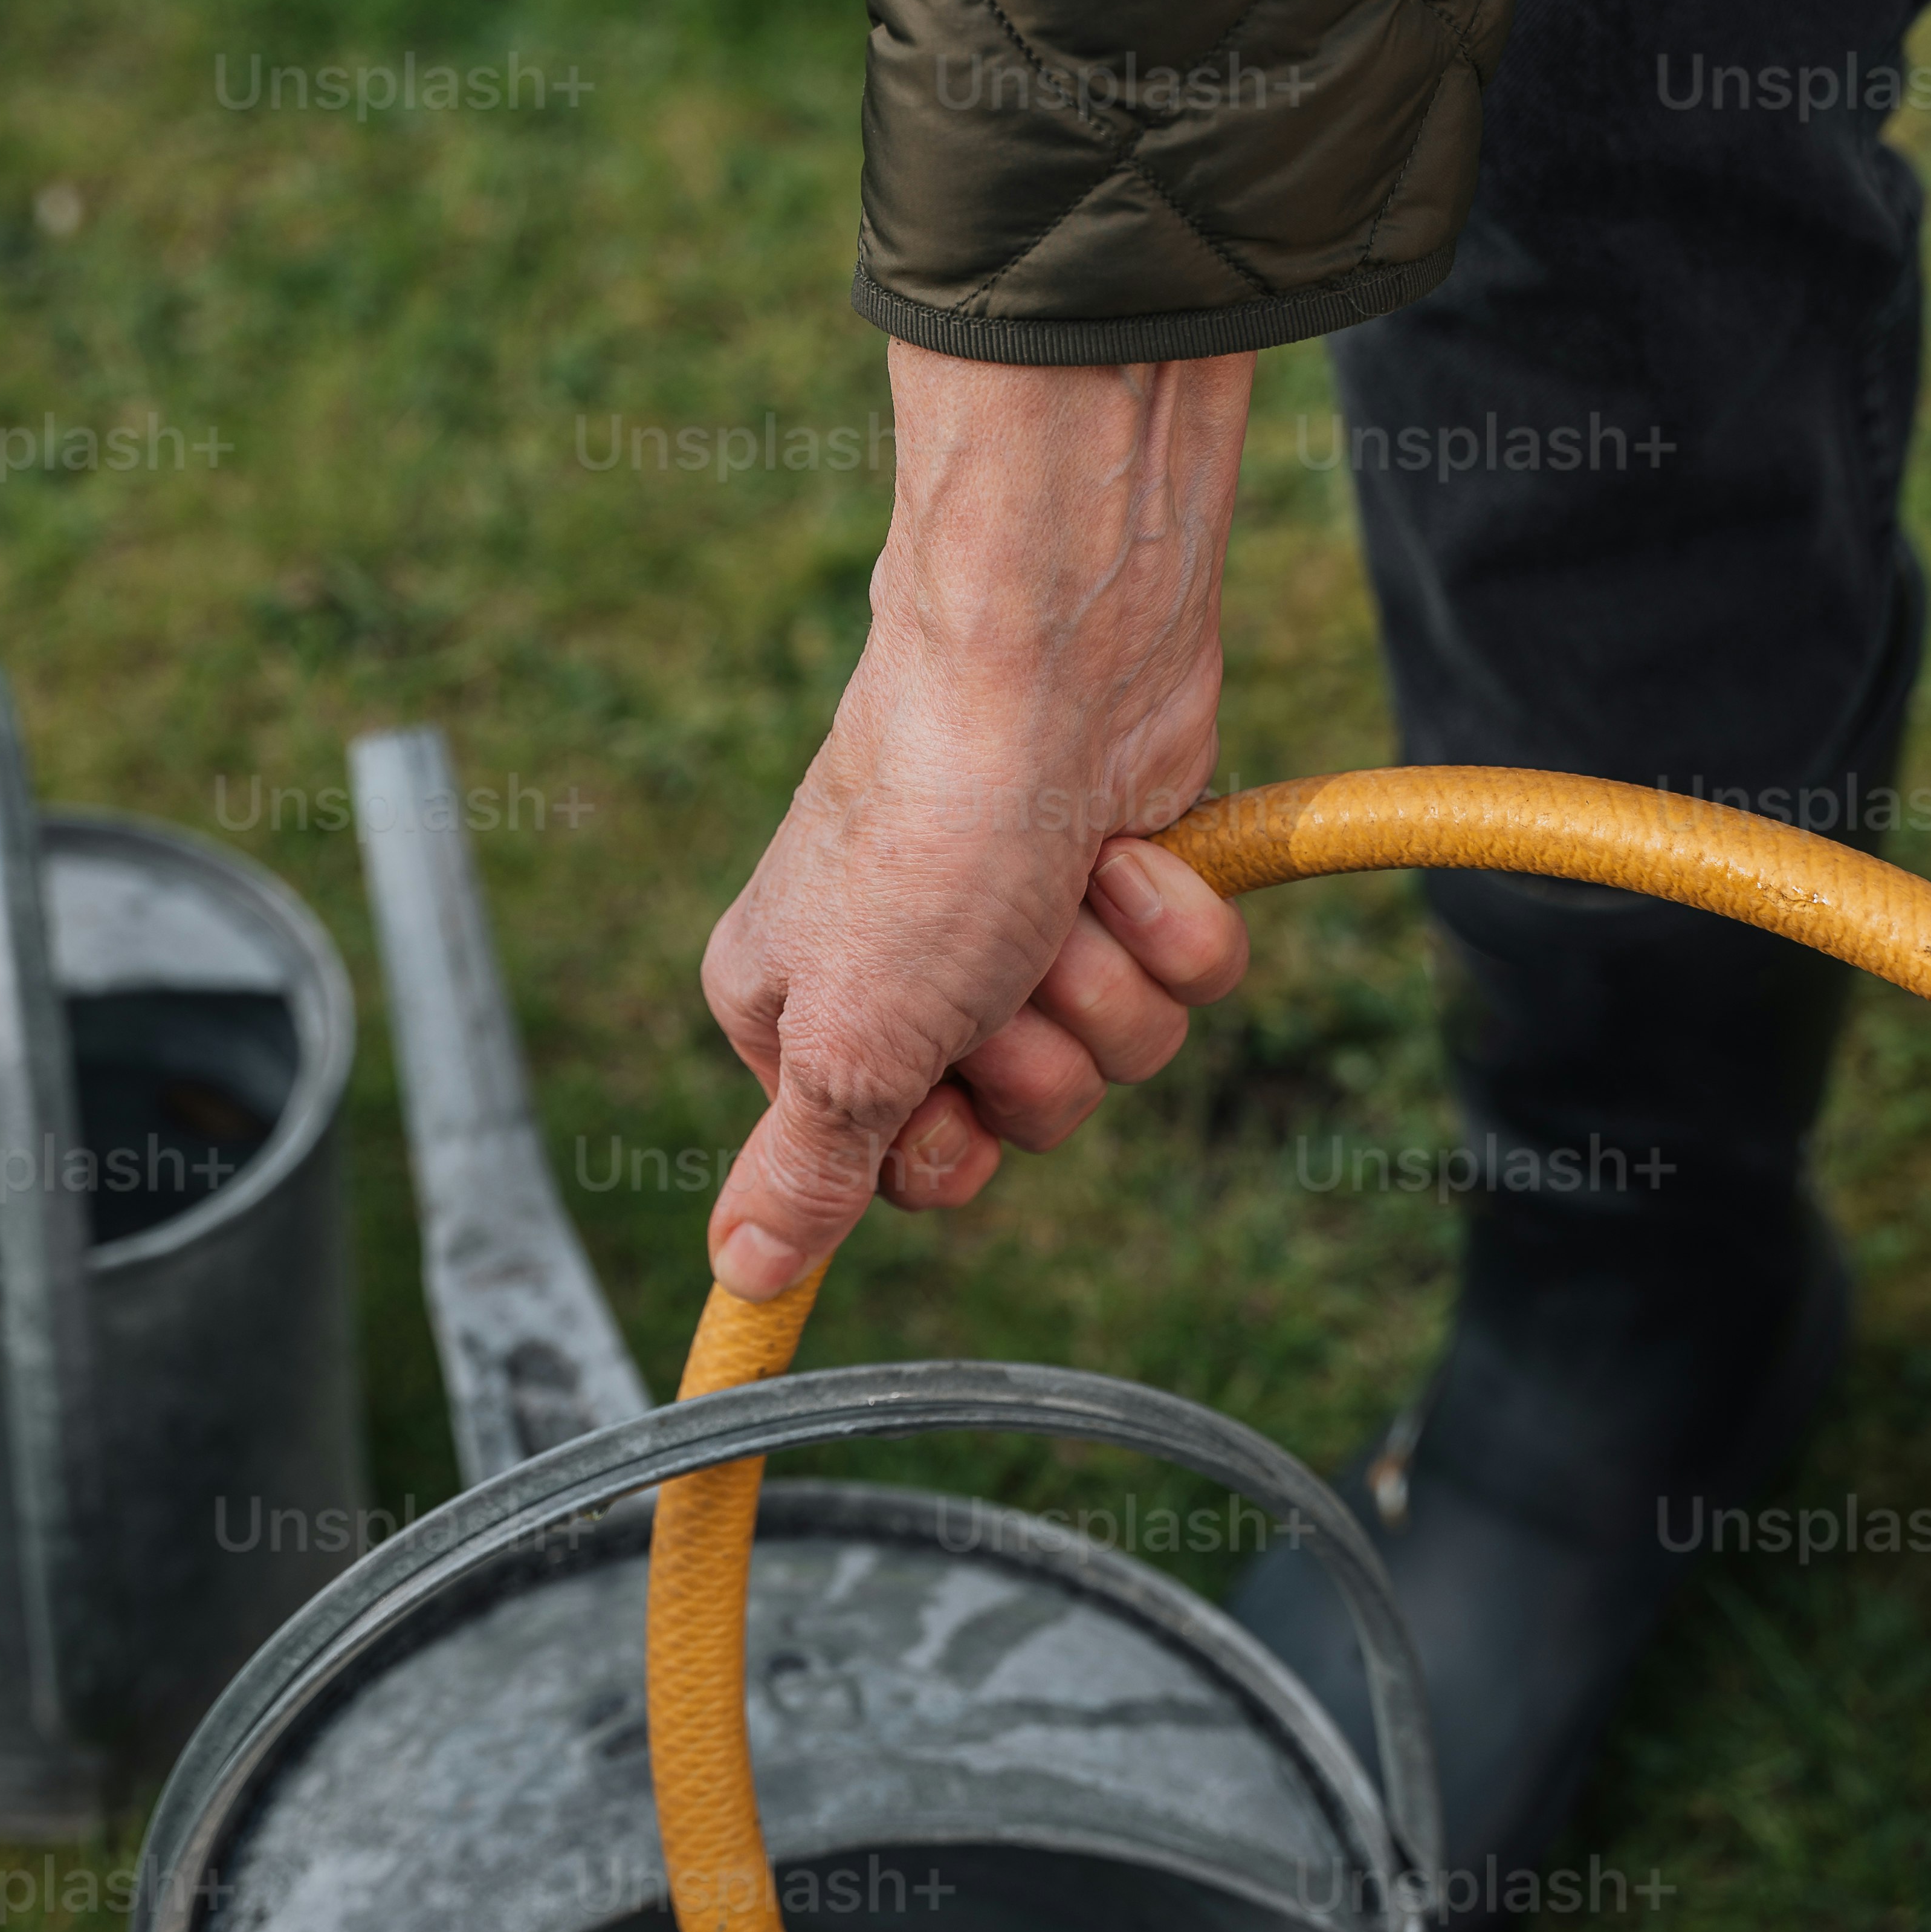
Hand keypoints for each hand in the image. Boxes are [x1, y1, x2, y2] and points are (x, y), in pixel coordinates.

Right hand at [700, 343, 1255, 1298]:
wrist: (1051, 659)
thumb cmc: (928, 841)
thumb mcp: (848, 1043)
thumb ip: (805, 1172)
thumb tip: (742, 1273)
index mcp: (802, 1015)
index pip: (894, 1172)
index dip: (942, 1149)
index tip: (939, 1094)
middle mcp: (908, 975)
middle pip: (1024, 1123)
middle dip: (1038, 1055)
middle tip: (999, 968)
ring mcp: (1023, 927)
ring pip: (1117, 1058)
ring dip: (1106, 984)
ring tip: (1062, 894)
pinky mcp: (1124, 886)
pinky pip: (1189, 984)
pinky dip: (1172, 928)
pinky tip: (1125, 855)